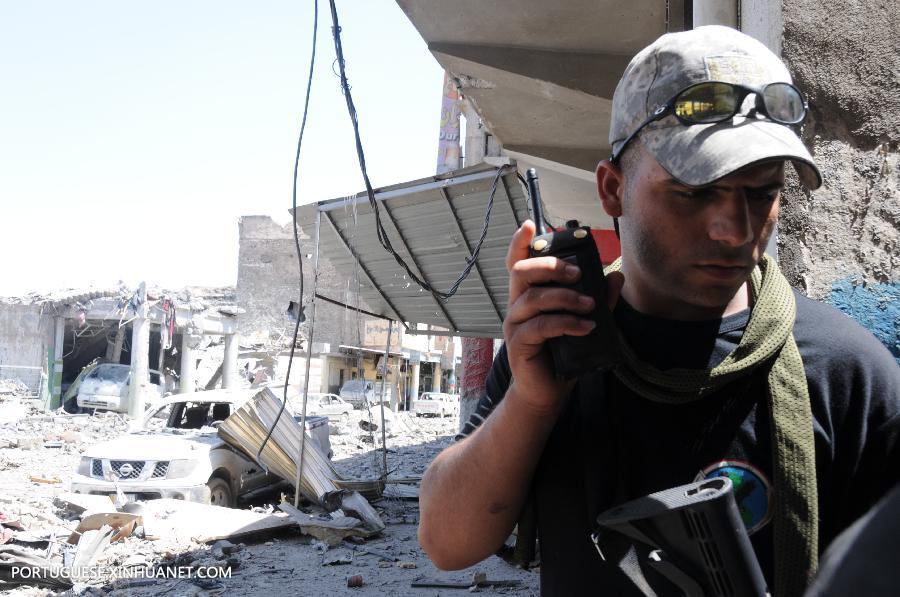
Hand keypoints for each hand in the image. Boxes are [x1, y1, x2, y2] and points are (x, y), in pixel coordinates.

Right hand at [502, 220, 623, 415]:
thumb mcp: (583, 321)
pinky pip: (541, 326)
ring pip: (534, 298)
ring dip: (566, 297)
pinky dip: (566, 323)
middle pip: (522, 271)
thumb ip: (598, 299)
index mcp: (529, 295)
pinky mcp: (519, 343)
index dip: (520, 243)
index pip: (518, 262)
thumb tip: (615, 276)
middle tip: (579, 274)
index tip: (530, 225)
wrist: (548, 391)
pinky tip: (586, 327)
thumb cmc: (562, 353)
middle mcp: (517, 305)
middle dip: (552, 267)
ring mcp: (515, 324)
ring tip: (590, 305)